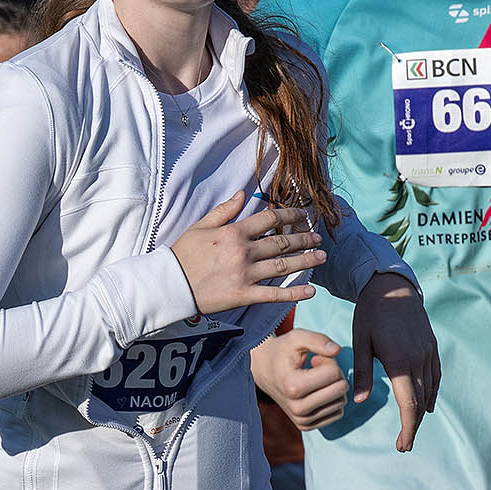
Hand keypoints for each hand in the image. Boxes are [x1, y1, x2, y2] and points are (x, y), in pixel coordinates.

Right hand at [169, 194, 323, 315]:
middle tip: (318, 238)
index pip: (269, 219)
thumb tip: (243, 194)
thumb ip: (224, 211)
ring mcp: (245, 274)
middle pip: (281, 242)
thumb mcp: (199, 226)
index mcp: (233, 232)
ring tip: (321, 257)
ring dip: (305, 260)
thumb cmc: (181, 255)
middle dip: (303, 238)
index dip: (289, 214)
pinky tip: (310, 291)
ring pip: (283, 266)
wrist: (168, 286)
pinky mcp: (244, 295)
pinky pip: (274, 294)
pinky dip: (294, 293)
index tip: (301, 214)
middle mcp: (243, 252)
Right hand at [251, 330, 347, 430]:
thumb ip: (318, 340)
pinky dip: (331, 400)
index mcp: (292, 386)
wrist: (264, 371)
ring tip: (315, 379)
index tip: (314, 359)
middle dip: (334, 374)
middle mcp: (297, 408)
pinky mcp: (306, 426)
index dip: (328, 360)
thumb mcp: (297, 338)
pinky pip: (337, 413)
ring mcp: (301, 420)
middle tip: (316, 368)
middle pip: (341, 389)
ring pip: (341, 401)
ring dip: (333, 387)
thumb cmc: (282, 352)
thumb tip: (338, 350)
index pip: (334, 373)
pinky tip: (316, 391)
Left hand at [352, 272, 439, 451]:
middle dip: (413, 426)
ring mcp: (428, 354)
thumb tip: (357, 401)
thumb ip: (362, 372)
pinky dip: (431, 394)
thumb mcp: (360, 342)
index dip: (407, 428)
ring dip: (421, 412)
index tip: (403, 445)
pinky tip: (426, 405)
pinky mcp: (432, 347)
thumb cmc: (370, 314)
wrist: (394, 288)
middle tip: (404, 445)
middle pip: (420, 403)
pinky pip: (435, 377)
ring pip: (429, 391)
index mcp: (400, 361)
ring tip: (411, 429)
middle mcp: (419, 360)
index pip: (409, 404)